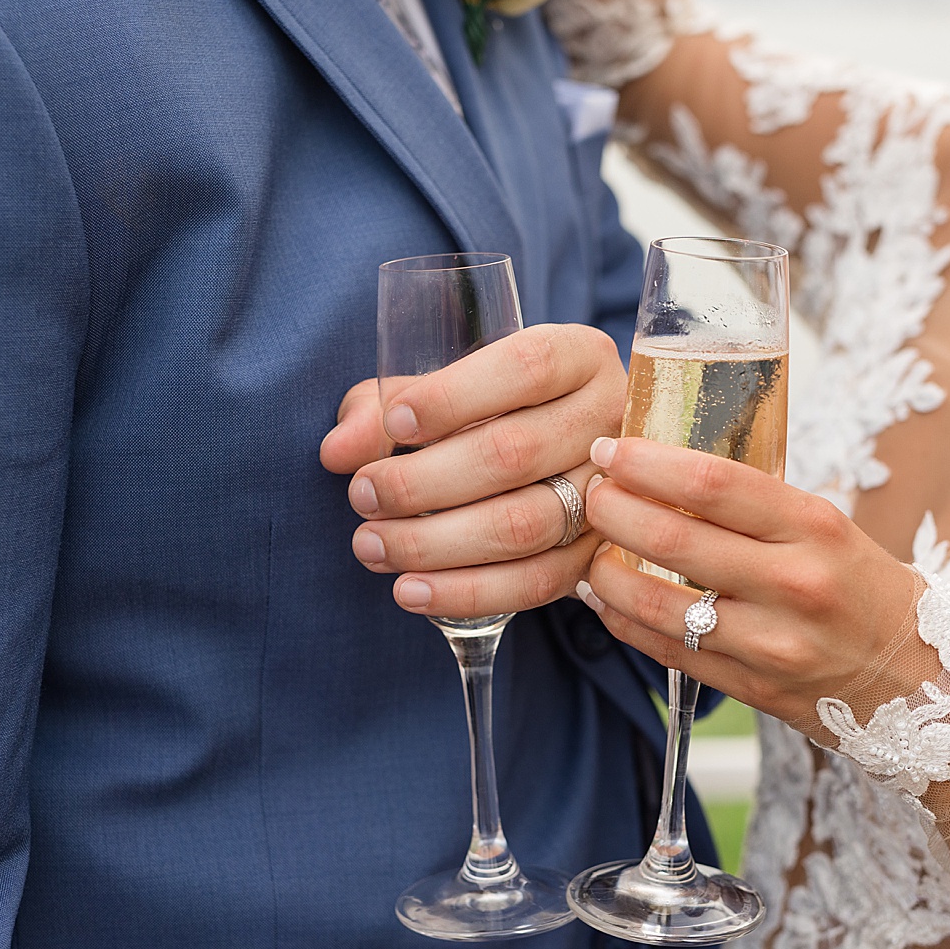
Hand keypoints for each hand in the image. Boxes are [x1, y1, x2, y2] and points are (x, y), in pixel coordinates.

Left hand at [320, 324, 626, 618]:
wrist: (559, 461)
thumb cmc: (488, 412)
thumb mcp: (443, 390)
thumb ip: (384, 409)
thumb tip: (338, 451)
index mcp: (579, 356)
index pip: (524, 367)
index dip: (453, 397)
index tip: (393, 423)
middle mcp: (608, 421)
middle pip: (516, 452)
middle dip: (424, 481)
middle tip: (363, 495)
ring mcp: (612, 494)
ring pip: (525, 524)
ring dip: (435, 543)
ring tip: (371, 545)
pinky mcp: (598, 555)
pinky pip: (536, 582)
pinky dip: (467, 592)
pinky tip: (410, 591)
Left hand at [577, 436, 920, 728]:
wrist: (921, 680)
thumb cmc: (860, 588)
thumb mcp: (824, 528)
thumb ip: (752, 505)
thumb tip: (660, 467)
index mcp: (815, 527)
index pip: (712, 483)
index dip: (648, 463)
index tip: (610, 449)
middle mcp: (794, 584)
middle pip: (673, 540)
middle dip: (612, 510)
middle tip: (590, 492)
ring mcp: (771, 644)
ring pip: (656, 603)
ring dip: (605, 572)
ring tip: (589, 548)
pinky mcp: (753, 688)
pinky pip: (666, 649)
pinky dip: (622, 619)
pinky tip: (604, 597)